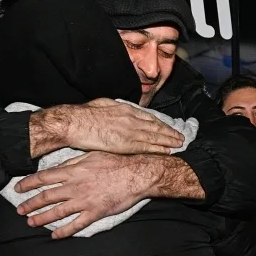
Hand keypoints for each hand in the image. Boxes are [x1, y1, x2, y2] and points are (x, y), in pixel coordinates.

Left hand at [13, 152, 159, 238]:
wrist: (136, 174)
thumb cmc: (116, 162)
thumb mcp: (91, 155)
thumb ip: (74, 161)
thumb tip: (58, 166)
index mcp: (73, 171)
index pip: (44, 177)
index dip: (28, 184)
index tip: (18, 189)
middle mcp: (75, 187)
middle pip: (47, 196)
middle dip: (30, 204)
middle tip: (20, 210)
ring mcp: (85, 201)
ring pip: (58, 211)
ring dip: (42, 218)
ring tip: (31, 222)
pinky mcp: (95, 212)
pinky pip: (76, 224)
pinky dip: (64, 231)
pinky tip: (55, 235)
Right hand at [55, 98, 184, 154]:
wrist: (75, 123)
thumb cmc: (83, 114)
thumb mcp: (103, 104)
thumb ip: (114, 108)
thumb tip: (118, 108)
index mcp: (125, 109)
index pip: (148, 117)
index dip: (160, 123)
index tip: (168, 127)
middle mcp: (131, 119)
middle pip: (156, 126)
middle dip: (169, 131)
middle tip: (180, 136)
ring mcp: (130, 131)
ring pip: (155, 136)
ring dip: (169, 140)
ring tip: (179, 144)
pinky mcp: (126, 143)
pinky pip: (147, 146)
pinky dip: (159, 148)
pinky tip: (168, 151)